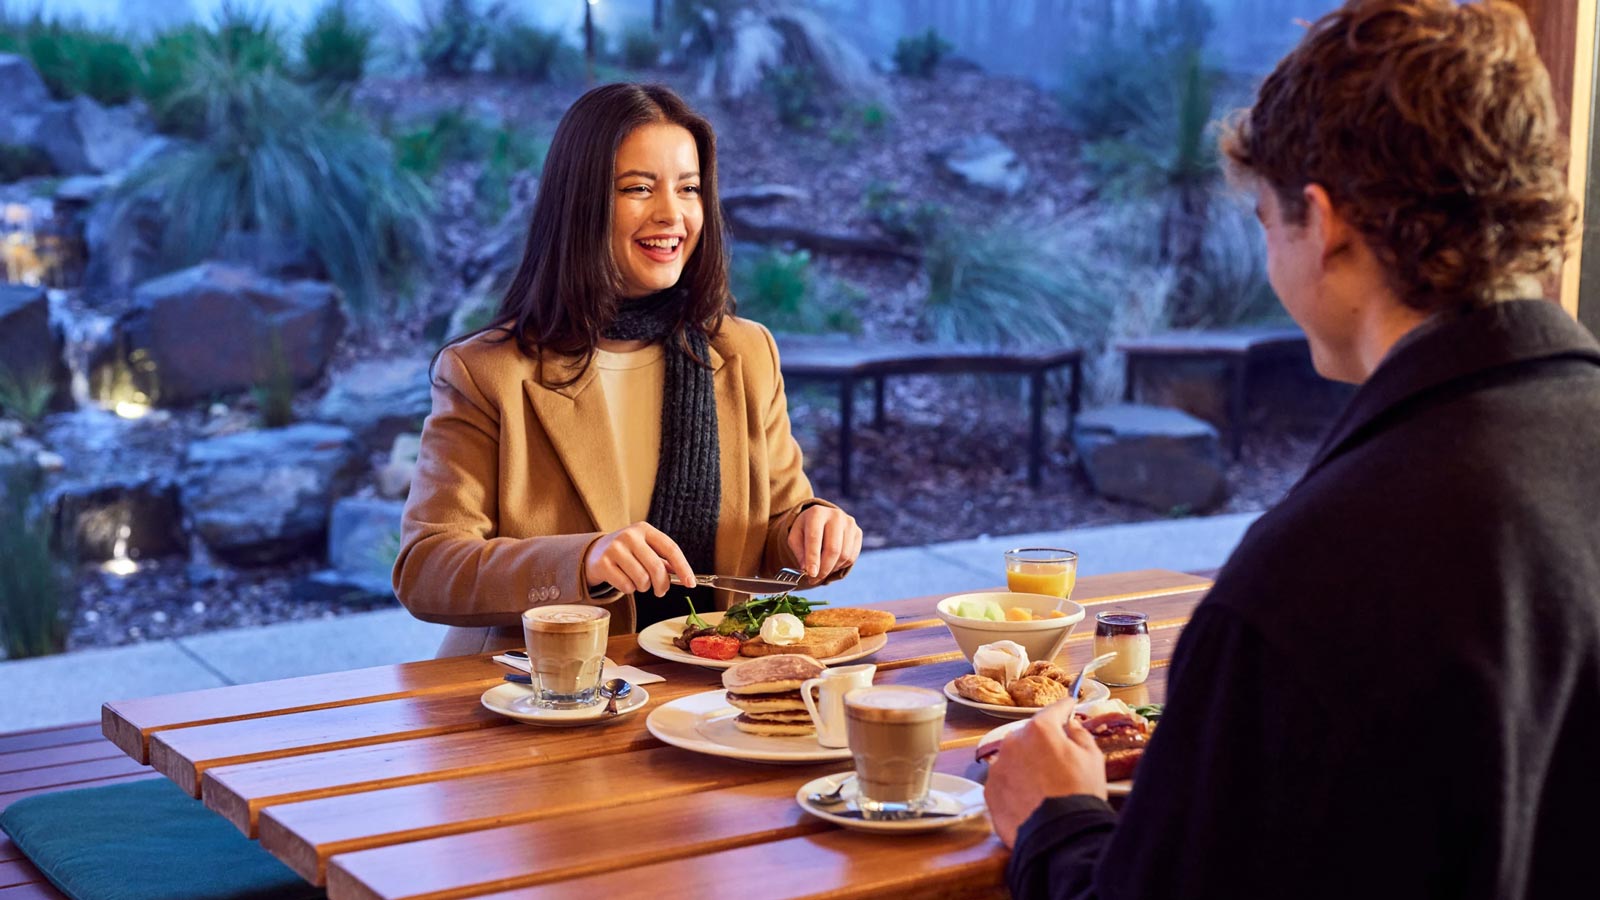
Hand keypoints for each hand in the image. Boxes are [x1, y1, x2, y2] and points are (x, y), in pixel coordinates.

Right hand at [585, 522, 695, 596]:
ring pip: (642, 579)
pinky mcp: (603, 563)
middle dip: (662, 585)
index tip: (690, 583)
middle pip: (656, 567)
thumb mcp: (645, 550)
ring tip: (638, 582)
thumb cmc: (627, 553)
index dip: (683, 568)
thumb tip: (685, 578)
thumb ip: (664, 562)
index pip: (670, 549)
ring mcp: (614, 548)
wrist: (594, 552)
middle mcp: (629, 535)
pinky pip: (626, 586)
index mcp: (645, 529)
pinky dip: (629, 589)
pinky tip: (624, 581)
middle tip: (661, 591)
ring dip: (643, 587)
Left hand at [787, 505, 862, 579]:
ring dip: (832, 569)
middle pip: (833, 549)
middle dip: (823, 569)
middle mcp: (836, 515)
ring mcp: (849, 523)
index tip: (811, 574)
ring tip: (821, 571)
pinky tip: (831, 564)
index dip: (813, 558)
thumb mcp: (795, 537)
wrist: (822, 519)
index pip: (815, 538)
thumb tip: (807, 569)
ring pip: (844, 555)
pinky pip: (852, 557)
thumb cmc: (806, 530)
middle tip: (814, 579)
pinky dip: (840, 566)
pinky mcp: (858, 532)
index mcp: (816, 513)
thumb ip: (799, 552)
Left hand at [984, 696, 1105, 846]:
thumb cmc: (1080, 794)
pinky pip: (1004, 779)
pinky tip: (1030, 796)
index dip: (1065, 707)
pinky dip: (1014, 783)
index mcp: (1039, 730)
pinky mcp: (990, 791)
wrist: (1060, 837)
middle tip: (1059, 755)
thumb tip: (1071, 725)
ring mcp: (998, 767)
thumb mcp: (1093, 758)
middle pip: (1030, 734)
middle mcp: (1012, 743)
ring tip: (1044, 782)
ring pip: (1014, 757)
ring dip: (1026, 762)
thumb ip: (1080, 734)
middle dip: (1043, 740)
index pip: (1054, 710)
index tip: (1070, 705)